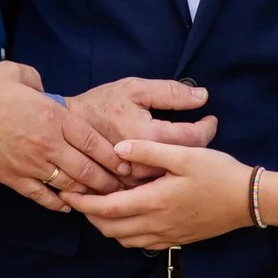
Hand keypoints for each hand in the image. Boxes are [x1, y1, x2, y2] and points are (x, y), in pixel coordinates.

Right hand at [0, 61, 126, 211]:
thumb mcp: (16, 72)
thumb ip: (37, 80)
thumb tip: (42, 89)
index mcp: (53, 116)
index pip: (94, 141)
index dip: (114, 155)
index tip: (128, 164)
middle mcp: (47, 144)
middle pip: (88, 169)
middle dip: (109, 181)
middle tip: (124, 188)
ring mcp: (31, 165)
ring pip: (69, 185)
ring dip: (88, 194)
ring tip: (103, 200)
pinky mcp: (13, 179)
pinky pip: (42, 196)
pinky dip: (57, 203)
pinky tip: (67, 206)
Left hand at [63, 139, 251, 249]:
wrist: (247, 200)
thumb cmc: (218, 173)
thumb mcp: (184, 155)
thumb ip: (148, 152)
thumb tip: (117, 150)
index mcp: (154, 202)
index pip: (107, 209)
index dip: (83, 203)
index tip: (67, 192)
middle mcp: (156, 224)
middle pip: (109, 228)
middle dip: (89, 214)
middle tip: (78, 197)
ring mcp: (166, 235)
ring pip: (123, 239)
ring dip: (106, 224)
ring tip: (99, 204)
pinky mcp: (175, 239)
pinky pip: (140, 243)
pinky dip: (124, 232)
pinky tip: (126, 216)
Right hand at [65, 78, 217, 182]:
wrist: (66, 126)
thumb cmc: (102, 103)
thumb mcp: (135, 88)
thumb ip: (170, 92)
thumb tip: (203, 96)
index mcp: (149, 135)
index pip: (193, 137)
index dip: (208, 127)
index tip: (211, 120)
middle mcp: (143, 163)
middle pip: (185, 160)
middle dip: (197, 145)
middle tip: (198, 132)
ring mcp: (132, 180)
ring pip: (169, 176)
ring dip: (179, 162)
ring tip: (182, 146)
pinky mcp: (123, 188)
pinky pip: (151, 186)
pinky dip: (161, 175)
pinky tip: (163, 164)